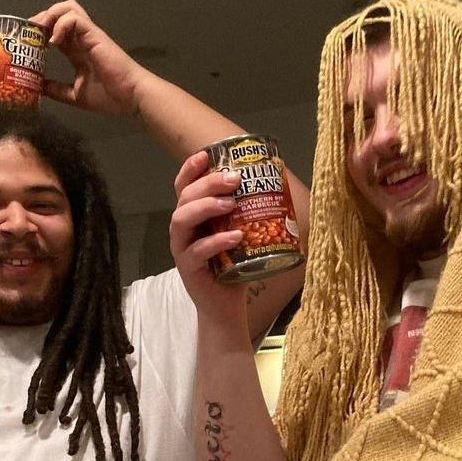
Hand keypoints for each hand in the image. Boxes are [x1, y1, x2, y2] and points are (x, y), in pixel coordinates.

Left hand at [30, 0, 148, 115]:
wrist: (130, 98)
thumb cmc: (110, 96)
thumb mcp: (75, 95)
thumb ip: (57, 90)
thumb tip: (37, 87)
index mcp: (77, 50)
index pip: (54, 30)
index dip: (38, 31)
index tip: (25, 42)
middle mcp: (82, 38)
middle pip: (58, 12)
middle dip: (40, 18)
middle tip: (28, 34)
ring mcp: (89, 35)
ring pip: (67, 7)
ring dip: (50, 15)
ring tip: (40, 31)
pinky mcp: (94, 35)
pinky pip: (74, 18)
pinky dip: (61, 24)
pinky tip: (54, 41)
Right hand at [169, 151, 248, 330]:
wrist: (226, 306)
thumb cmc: (235, 266)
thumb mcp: (242, 233)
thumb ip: (249, 212)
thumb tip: (280, 184)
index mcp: (193, 216)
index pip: (184, 186)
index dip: (191, 168)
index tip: (206, 154)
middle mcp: (183, 229)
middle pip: (185, 197)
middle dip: (207, 183)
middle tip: (233, 179)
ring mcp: (181, 248)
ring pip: (182, 219)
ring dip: (206, 206)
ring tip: (230, 204)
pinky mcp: (187, 269)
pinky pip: (196, 251)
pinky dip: (216, 241)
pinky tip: (235, 236)